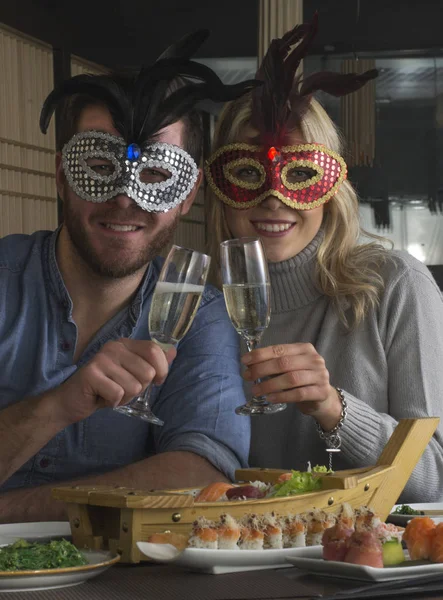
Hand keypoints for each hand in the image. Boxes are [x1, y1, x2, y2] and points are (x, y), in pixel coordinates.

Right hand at [48, 339, 176, 425]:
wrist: (71, 401)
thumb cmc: (105, 387)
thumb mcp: (132, 373)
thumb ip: (152, 362)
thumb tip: (174, 351)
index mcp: (125, 344)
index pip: (154, 350)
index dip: (161, 370)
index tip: (156, 380)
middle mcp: (113, 347)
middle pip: (147, 372)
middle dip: (139, 388)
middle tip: (122, 388)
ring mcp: (101, 359)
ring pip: (134, 386)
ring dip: (125, 397)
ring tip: (111, 393)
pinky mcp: (91, 374)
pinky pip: (118, 394)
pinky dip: (114, 402)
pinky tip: (102, 398)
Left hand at [241, 343, 341, 429]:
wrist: (323, 399)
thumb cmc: (302, 380)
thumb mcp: (290, 368)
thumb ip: (274, 364)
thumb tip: (249, 365)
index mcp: (304, 349)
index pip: (279, 349)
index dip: (261, 355)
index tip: (245, 360)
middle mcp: (314, 360)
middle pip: (284, 363)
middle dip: (262, 369)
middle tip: (247, 376)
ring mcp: (320, 375)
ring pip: (291, 378)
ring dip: (269, 384)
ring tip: (255, 390)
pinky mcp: (321, 392)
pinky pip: (299, 394)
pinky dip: (282, 396)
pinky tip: (270, 398)